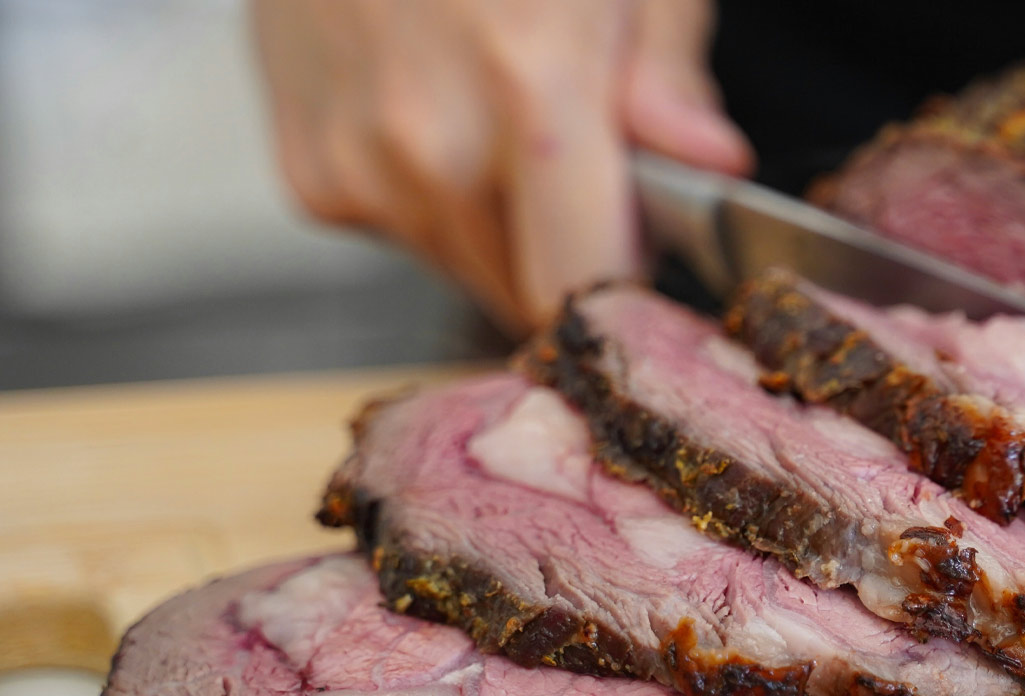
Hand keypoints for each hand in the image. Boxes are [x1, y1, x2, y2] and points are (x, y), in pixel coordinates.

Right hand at [250, 0, 749, 334]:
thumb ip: (666, 73)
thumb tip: (714, 163)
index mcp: (530, 88)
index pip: (581, 288)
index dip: (626, 294)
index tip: (650, 272)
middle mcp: (430, 146)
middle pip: (526, 292)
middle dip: (568, 249)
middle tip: (582, 164)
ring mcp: (358, 165)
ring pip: (464, 267)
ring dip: (500, 226)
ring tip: (499, 115)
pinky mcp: (310, 176)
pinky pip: (400, 233)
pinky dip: (430, 197)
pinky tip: (433, 107)